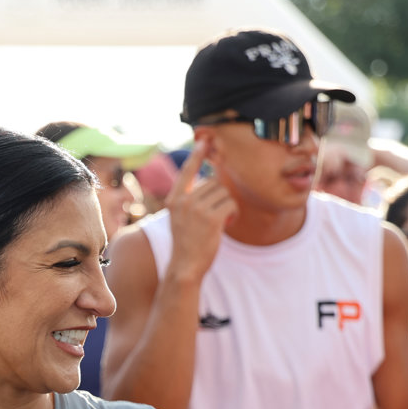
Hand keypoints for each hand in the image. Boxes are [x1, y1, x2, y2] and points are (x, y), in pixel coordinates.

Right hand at [165, 140, 236, 282]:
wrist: (185, 266)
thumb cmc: (186, 244)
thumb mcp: (181, 218)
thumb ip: (189, 200)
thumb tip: (210, 182)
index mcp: (174, 200)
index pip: (187, 172)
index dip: (197, 156)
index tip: (204, 142)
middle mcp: (183, 201)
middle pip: (213, 183)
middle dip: (220, 197)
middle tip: (217, 216)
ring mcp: (196, 209)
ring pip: (224, 193)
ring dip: (228, 206)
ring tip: (221, 222)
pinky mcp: (211, 219)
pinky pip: (231, 204)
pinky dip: (233, 214)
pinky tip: (227, 225)